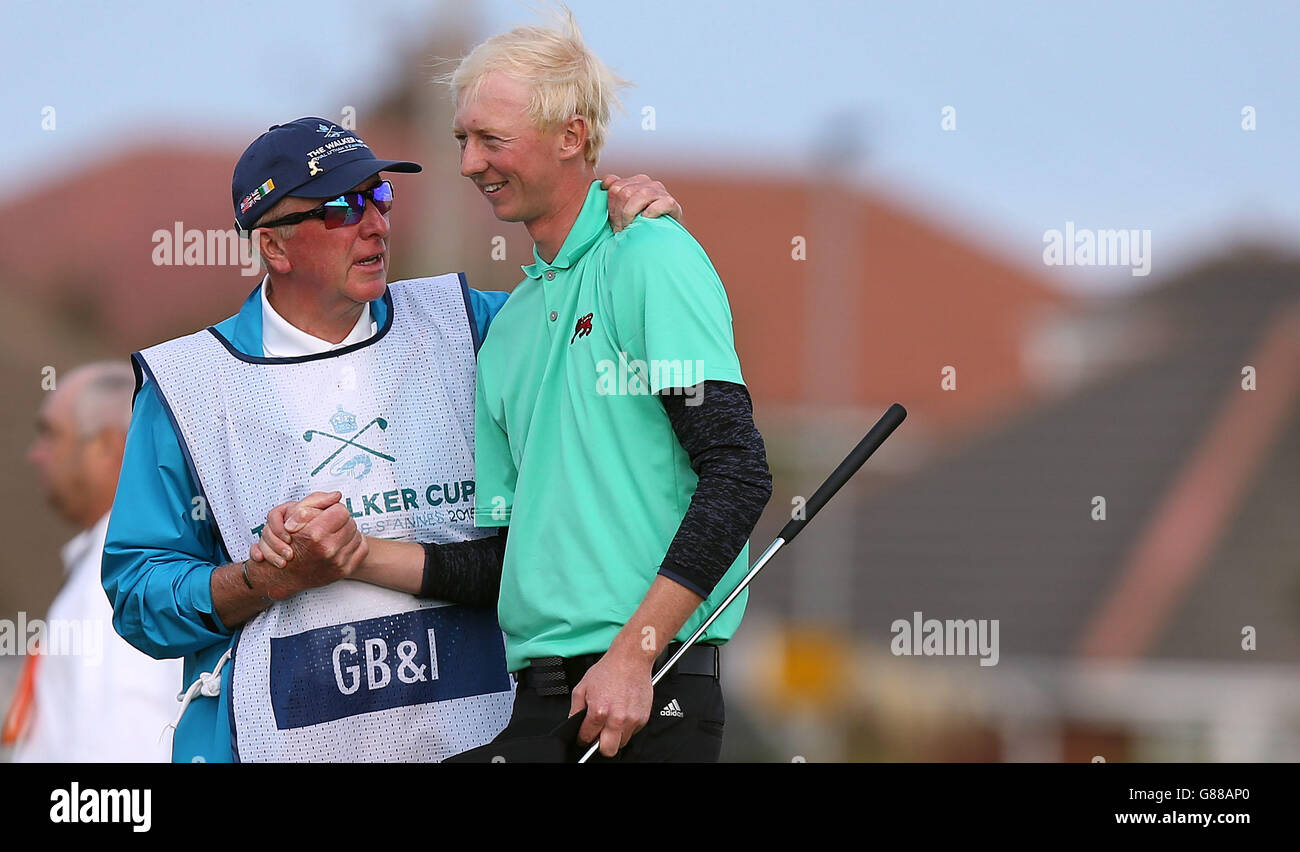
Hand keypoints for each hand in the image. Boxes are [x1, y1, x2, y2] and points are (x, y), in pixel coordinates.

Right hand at [248, 491, 366, 597]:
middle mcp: (328, 549)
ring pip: (357, 535)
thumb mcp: (295, 515)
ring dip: (347, 533)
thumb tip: (337, 495)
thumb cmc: (290, 541)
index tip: (327, 515)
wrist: (287, 573)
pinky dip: (354, 545)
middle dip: (341, 521)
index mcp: (315, 534)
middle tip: (329, 526)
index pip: (341, 510)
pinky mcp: (345, 570)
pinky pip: (362, 548)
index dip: (333, 510)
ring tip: (333, 536)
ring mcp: (338, 562)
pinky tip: (342, 545)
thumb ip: (316, 500)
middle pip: (351, 522)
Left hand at [569, 645, 654, 757]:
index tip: (585, 736)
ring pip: (622, 742)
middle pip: (608, 750)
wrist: (631, 659)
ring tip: (613, 720)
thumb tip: (574, 723)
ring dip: (616, 736)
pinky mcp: (643, 718)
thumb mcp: (582, 687)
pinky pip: (633, 732)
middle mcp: (617, 718)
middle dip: (601, 746)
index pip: (587, 738)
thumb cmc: (609, 670)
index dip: (583, 738)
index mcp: (599, 712)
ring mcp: (632, 719)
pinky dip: (627, 727)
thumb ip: (575, 709)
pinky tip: (623, 713)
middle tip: (599, 735)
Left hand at [601, 173, 682, 231]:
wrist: (666, 238)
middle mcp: (648, 183)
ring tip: (629, 230)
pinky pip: (655, 206)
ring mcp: (660, 191)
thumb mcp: (625, 210)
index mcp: (635, 181)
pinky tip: (646, 223)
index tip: (613, 224)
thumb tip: (603, 184)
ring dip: (630, 216)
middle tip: (620, 230)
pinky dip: (648, 216)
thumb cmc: (641, 225)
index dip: (610, 207)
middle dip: (619, 214)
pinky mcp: (670, 203)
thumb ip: (615, 196)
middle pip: (624, 192)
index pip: (613, 186)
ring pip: (638, 197)